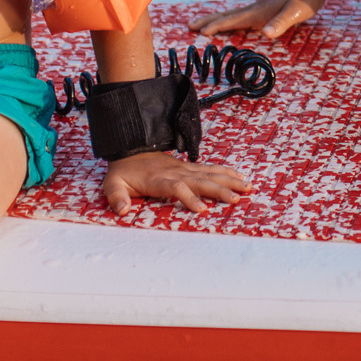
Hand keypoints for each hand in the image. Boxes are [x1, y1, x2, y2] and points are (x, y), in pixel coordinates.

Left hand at [102, 151, 250, 215]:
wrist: (130, 150)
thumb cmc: (122, 172)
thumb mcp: (113, 185)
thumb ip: (117, 197)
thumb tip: (121, 210)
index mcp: (159, 179)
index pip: (178, 188)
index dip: (190, 198)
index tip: (202, 209)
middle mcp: (176, 172)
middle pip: (201, 180)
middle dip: (220, 190)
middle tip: (237, 199)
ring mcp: (184, 168)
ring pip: (210, 173)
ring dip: (229, 180)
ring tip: (247, 187)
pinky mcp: (188, 167)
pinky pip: (210, 169)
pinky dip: (226, 172)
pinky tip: (239, 176)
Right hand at [189, 0, 328, 40]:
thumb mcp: (295, 12)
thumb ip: (280, 22)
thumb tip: (266, 34)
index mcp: (257, 12)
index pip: (231, 20)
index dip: (215, 27)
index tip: (199, 33)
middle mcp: (255, 9)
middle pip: (227, 16)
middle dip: (209, 21)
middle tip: (189, 26)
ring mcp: (260, 8)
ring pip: (233, 15)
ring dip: (217, 20)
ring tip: (204, 25)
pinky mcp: (267, 8)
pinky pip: (243, 16)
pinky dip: (232, 20)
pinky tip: (234, 23)